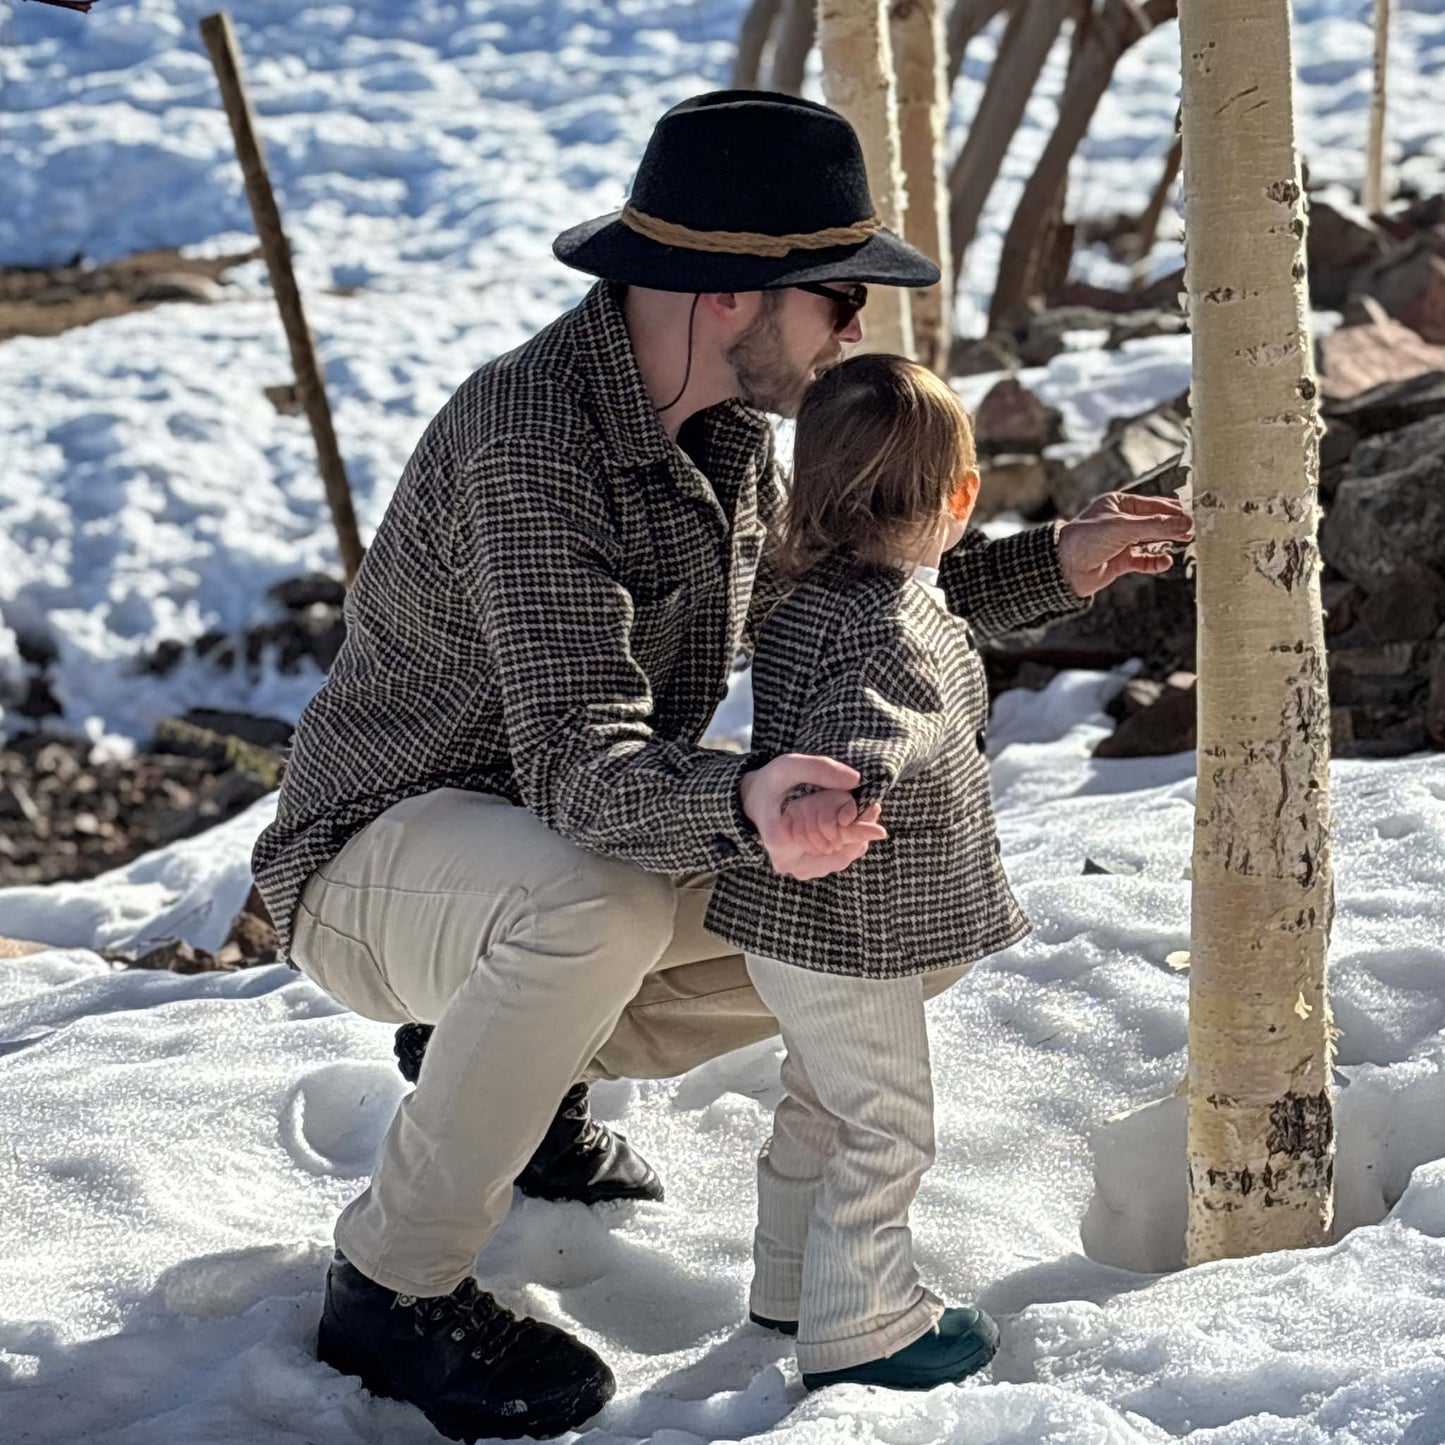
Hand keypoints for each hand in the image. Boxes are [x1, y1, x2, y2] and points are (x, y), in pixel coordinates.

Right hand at [740, 754, 887, 880]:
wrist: (752, 801)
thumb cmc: (769, 783)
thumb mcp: (788, 766)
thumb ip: (819, 769)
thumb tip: (855, 781)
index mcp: (781, 842)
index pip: (830, 842)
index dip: (857, 828)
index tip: (875, 808)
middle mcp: (789, 864)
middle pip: (840, 855)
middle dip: (860, 831)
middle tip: (874, 807)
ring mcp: (797, 869)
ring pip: (840, 859)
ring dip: (856, 837)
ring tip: (866, 813)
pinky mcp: (804, 868)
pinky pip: (835, 859)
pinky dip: (848, 842)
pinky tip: (853, 824)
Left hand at [1056, 492, 1193, 598]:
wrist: (1063, 568)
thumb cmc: (1087, 539)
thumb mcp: (1123, 527)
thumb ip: (1156, 526)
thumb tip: (1187, 523)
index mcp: (1118, 504)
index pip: (1153, 505)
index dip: (1174, 510)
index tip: (1195, 514)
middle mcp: (1121, 521)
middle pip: (1155, 521)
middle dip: (1174, 525)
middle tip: (1197, 527)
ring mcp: (1121, 542)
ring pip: (1152, 541)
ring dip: (1168, 541)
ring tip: (1188, 541)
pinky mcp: (1120, 561)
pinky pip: (1144, 560)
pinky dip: (1156, 561)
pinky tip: (1167, 561)